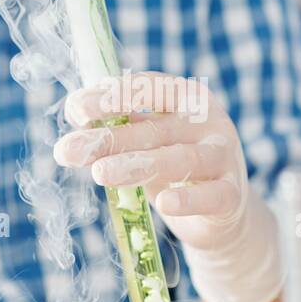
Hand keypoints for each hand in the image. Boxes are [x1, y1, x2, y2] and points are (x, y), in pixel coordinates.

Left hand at [53, 71, 246, 247]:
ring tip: (100, 173)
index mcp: (186, 98)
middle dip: (109, 138)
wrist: (221, 212)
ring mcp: (223, 156)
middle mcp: (208, 121)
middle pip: (154, 129)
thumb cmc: (175, 167)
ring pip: (179, 159)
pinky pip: (210, 196)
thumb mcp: (146, 142)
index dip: (112, 97)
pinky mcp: (231, 195)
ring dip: (137, 165)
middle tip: (69, 150)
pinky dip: (188, 199)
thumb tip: (75, 112)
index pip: (149, 89)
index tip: (76, 109)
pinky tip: (165, 204)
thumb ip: (118, 126)